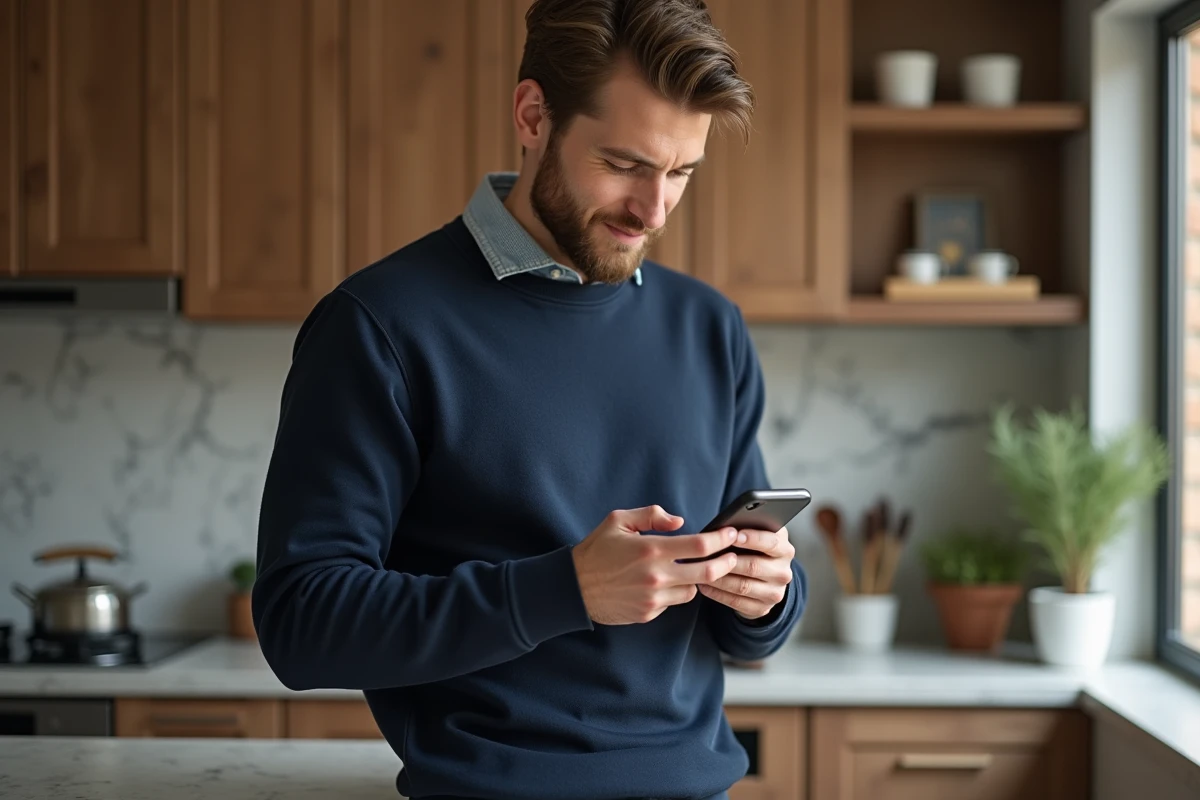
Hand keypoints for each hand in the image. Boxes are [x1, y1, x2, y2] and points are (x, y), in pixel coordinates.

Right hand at [571, 505, 741, 624]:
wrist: (573, 588)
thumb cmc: (596, 550)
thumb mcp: (618, 520)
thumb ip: (651, 516)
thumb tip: (679, 522)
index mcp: (651, 549)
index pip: (699, 545)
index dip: (721, 539)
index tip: (731, 534)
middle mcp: (656, 576)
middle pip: (707, 572)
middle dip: (726, 563)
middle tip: (733, 556)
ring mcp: (653, 598)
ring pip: (692, 590)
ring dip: (697, 579)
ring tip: (696, 568)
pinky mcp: (648, 613)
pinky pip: (673, 602)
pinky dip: (675, 591)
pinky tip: (667, 582)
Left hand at [698, 526, 794, 620]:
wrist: (765, 578)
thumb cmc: (756, 549)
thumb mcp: (759, 535)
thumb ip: (749, 528)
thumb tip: (726, 528)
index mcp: (785, 551)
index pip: (772, 543)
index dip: (753, 539)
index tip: (733, 535)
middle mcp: (783, 573)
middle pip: (754, 566)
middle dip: (728, 560)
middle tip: (707, 555)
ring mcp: (774, 593)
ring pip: (743, 586)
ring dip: (719, 578)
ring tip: (701, 570)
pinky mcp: (762, 609)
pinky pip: (736, 602)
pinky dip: (717, 594)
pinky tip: (704, 586)